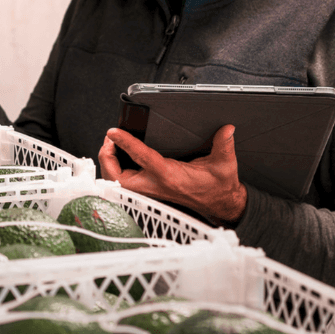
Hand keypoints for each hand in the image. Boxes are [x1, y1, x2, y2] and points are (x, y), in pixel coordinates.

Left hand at [98, 123, 246, 225]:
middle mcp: (155, 184)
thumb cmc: (217, 186)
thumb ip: (224, 145)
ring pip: (116, 181)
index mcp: (170, 176)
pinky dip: (115, 169)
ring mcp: (150, 189)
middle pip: (117, 176)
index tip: (114, 132)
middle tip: (110, 138)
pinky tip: (118, 157)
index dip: (126, 143)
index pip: (143, 157)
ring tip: (111, 144)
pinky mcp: (149, 191)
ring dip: (109, 164)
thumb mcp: (224, 164)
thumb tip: (226, 129)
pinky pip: (123, 183)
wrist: (218, 204)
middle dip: (107, 157)